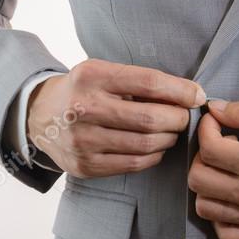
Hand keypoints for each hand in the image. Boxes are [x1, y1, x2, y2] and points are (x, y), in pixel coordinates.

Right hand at [28, 59, 204, 177]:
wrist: (40, 115)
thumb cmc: (84, 90)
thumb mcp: (103, 72)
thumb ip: (139, 81)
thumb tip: (191, 94)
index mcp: (92, 76)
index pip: (148, 82)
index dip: (180, 91)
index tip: (198, 95)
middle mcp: (84, 108)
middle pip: (150, 118)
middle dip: (178, 118)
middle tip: (184, 117)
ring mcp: (82, 140)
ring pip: (145, 144)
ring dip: (168, 138)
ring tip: (171, 131)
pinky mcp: (84, 165)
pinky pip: (133, 163)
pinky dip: (153, 155)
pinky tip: (155, 146)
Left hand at [188, 100, 238, 238]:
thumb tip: (216, 110)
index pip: (209, 149)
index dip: (205, 129)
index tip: (216, 122)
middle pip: (198, 179)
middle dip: (202, 155)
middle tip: (221, 144)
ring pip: (205, 206)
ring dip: (208, 183)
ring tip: (227, 169)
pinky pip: (223, 232)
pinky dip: (219, 214)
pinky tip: (232, 195)